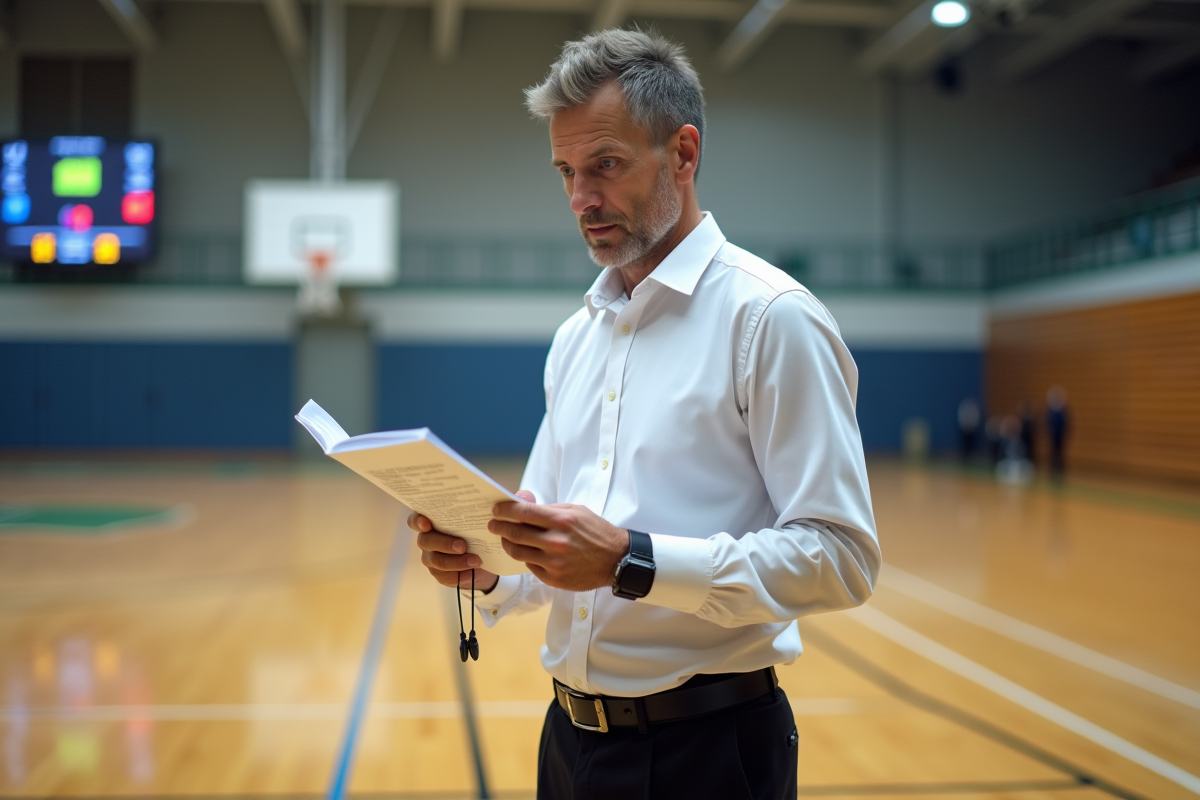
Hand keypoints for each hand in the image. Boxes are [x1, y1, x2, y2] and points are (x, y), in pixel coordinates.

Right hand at [408, 489, 535, 592]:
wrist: (489, 558)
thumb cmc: (486, 531)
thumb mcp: (499, 517)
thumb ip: (510, 506)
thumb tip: (524, 495)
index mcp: (436, 520)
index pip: (417, 518)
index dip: (418, 520)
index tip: (428, 521)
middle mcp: (429, 538)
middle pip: (424, 540)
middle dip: (443, 542)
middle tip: (463, 544)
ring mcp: (433, 557)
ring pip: (434, 560)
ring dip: (453, 560)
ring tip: (475, 559)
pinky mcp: (441, 575)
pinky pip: (444, 576)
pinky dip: (458, 573)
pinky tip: (473, 570)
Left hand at [489, 501, 627, 590]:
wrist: (616, 559)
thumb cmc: (595, 531)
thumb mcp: (576, 511)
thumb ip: (550, 509)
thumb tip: (524, 505)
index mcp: (562, 520)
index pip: (524, 512)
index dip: (505, 510)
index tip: (496, 510)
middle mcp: (556, 542)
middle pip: (515, 533)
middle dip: (499, 527)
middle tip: (492, 524)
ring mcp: (554, 562)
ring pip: (518, 552)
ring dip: (507, 543)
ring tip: (505, 538)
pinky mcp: (555, 578)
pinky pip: (530, 566)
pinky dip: (525, 557)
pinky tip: (525, 552)